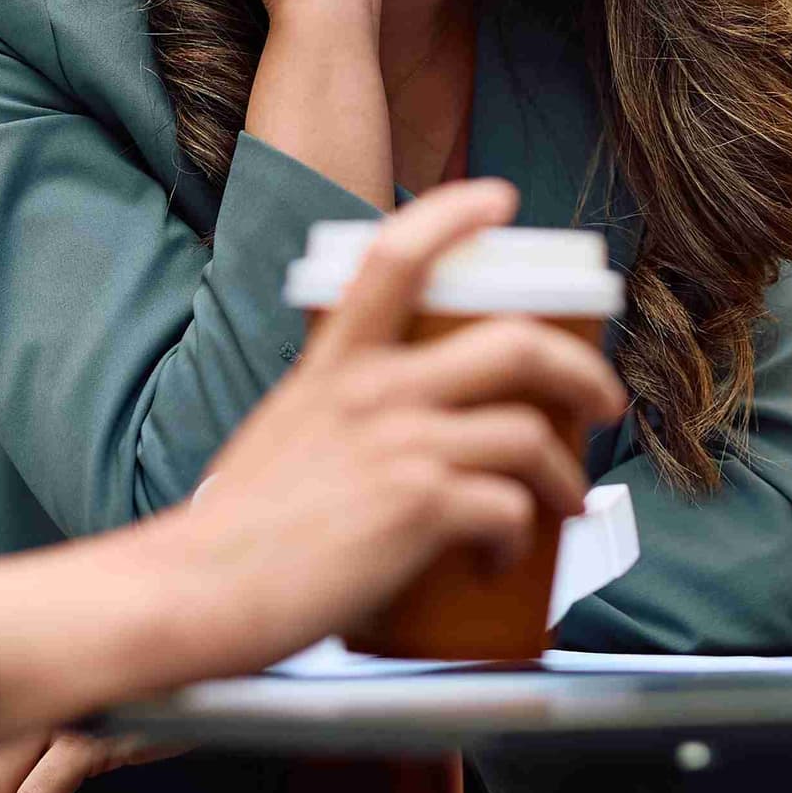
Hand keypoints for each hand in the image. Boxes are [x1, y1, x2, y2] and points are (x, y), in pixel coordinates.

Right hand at [174, 177, 624, 658]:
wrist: (188, 594)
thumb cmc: (228, 535)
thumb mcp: (280, 436)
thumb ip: (335, 420)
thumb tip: (382, 443)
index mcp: (334, 367)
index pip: (395, 256)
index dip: (453, 214)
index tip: (500, 198)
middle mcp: (373, 392)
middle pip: (514, 345)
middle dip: (582, 371)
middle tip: (603, 400)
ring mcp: (399, 445)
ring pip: (529, 433)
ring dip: (566, 475)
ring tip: (567, 505)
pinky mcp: (417, 507)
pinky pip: (509, 508)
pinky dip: (521, 537)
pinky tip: (503, 562)